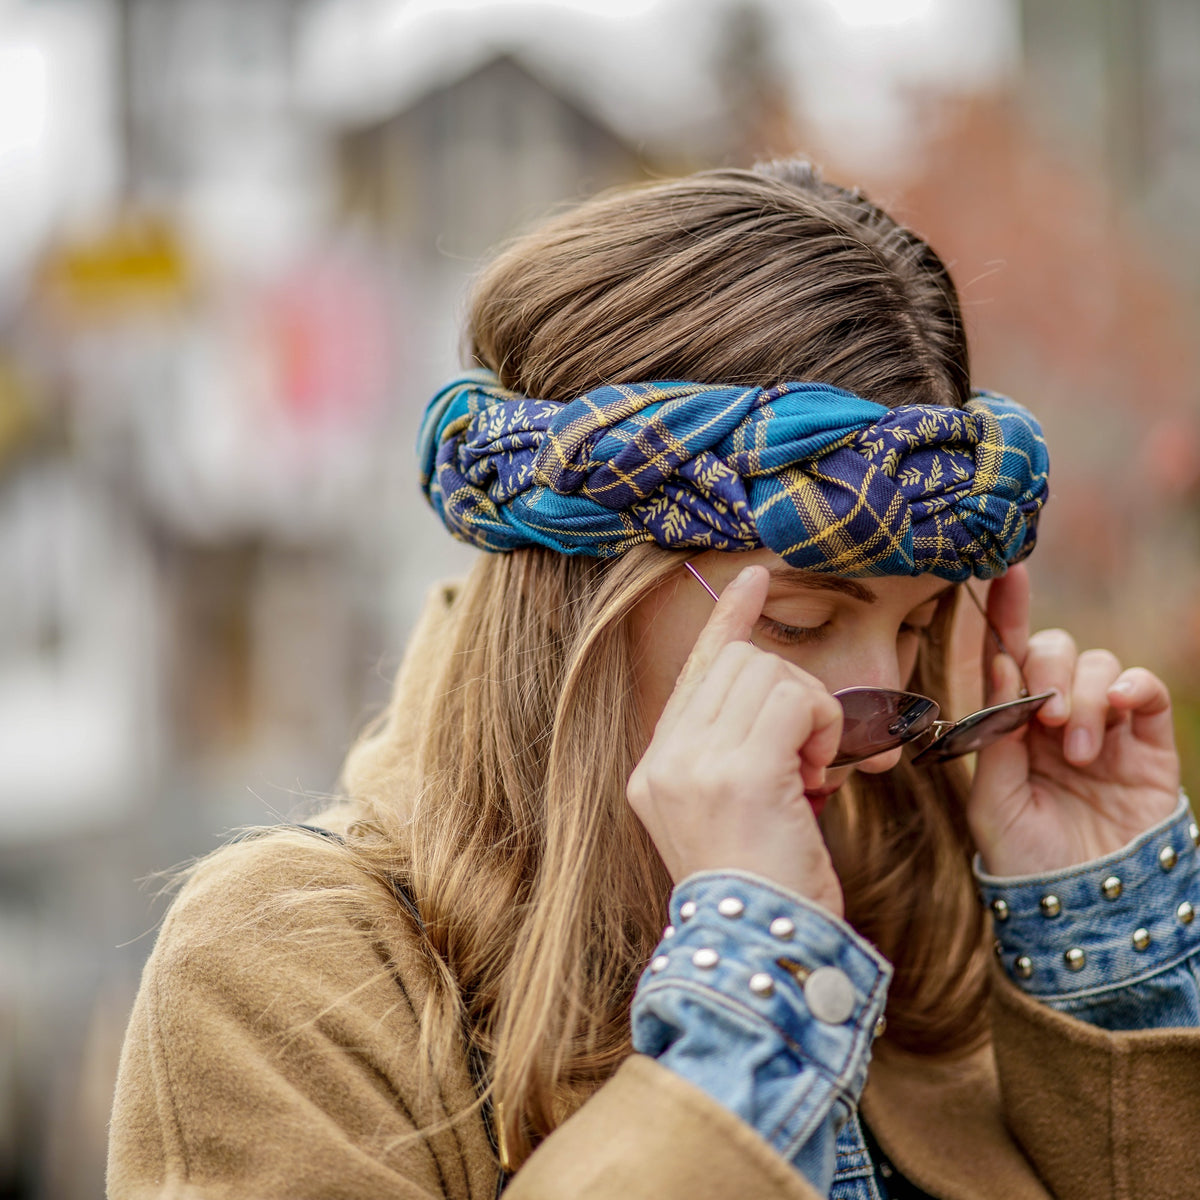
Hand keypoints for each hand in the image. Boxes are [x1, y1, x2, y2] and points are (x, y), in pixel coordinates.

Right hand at [626, 565, 845, 915]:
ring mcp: (694, 763)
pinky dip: (824, 727)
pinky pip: (797, 699)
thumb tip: (771, 687)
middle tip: (808, 757)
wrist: (764, 952)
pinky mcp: (738, 770)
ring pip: (769, 673)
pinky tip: (820, 776)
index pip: (694, 671)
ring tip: (812, 773)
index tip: (754, 579)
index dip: (728, 622)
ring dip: (811, 715)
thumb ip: (732, 748)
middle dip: (790, 693)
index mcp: (655, 767)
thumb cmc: (763, 887)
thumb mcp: (730, 810)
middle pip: (739, 663)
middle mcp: (664, 759)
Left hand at [968, 564, 1179, 875]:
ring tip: (1075, 751)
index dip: (1005, 611)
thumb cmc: (1025, 859)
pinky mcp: (1147, 742)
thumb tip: (999, 663)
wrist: (1086, 911)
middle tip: (1045, 722)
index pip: (1006, 654)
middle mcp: (1054, 715)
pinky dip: (1129, 686)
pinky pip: (1142, 688)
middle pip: (1052, 648)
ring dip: (1082, 697)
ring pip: (1095, 663)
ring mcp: (1104, 726)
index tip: (1004, 571)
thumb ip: (993, 730)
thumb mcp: (990, 796)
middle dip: (1046, 672)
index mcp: (1009, 723)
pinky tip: (1115, 706)